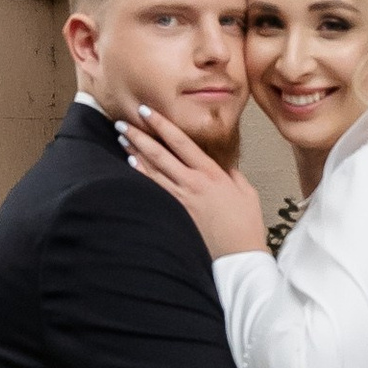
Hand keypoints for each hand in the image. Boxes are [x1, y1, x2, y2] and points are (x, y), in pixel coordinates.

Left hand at [124, 102, 269, 258]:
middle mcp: (193, 182)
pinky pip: (154, 189)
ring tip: (121, 138)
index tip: (147, 112)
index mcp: (212, 173)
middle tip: (123, 121)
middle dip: (140, 135)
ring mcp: (182, 198)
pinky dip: (141, 174)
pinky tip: (130, 164)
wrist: (239, 255)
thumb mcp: (246, 191)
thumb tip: (224, 164)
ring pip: (152, 169)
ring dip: (135, 152)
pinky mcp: (176, 213)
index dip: (162, 125)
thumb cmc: (246, 225)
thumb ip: (232, 174)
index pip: (181, 142)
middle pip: (160, 153)